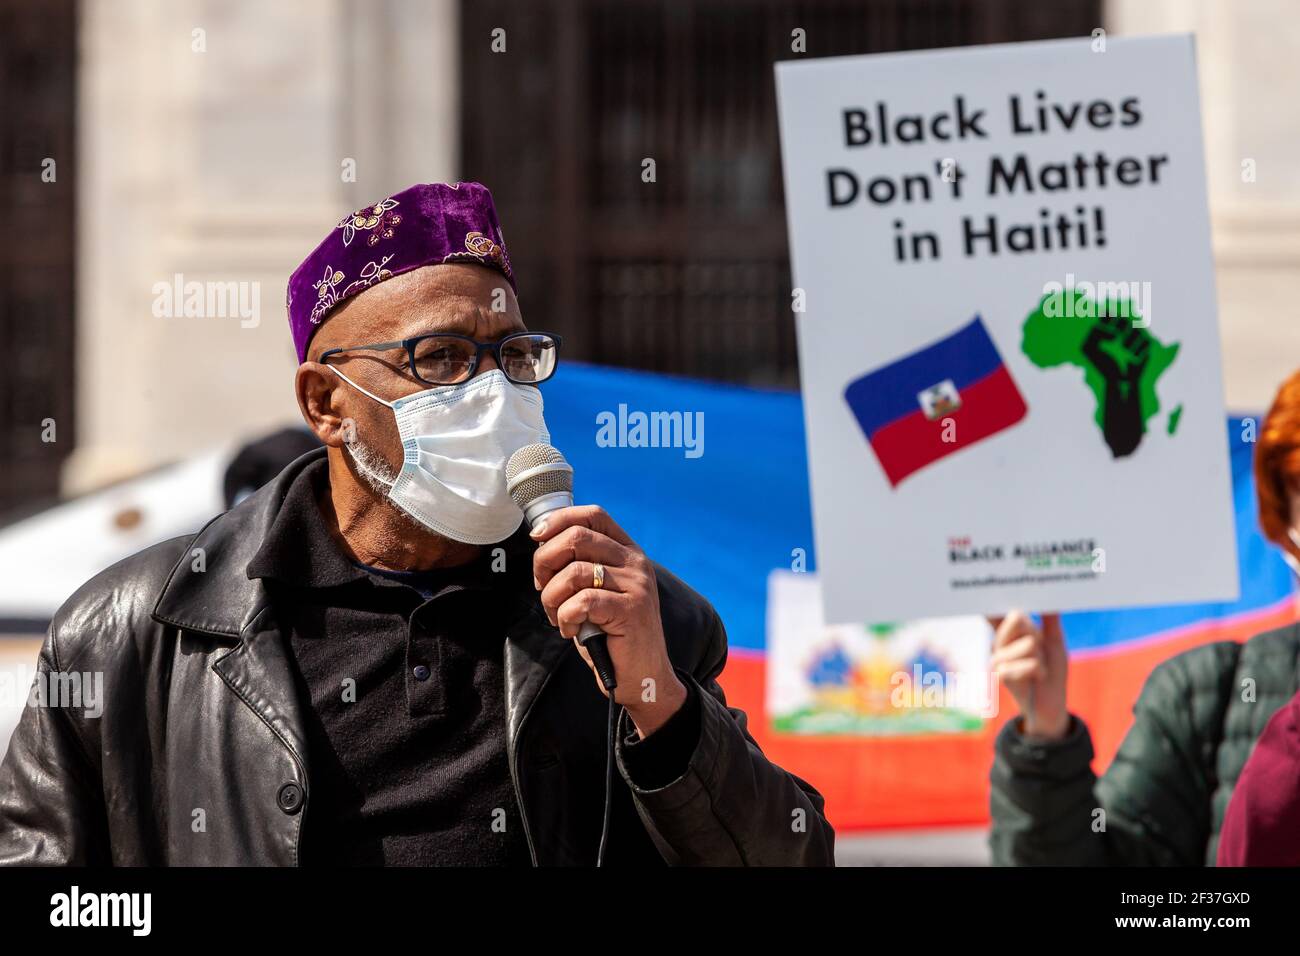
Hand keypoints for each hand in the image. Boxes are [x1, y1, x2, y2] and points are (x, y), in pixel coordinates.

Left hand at [531, 505, 687, 736]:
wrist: (642, 676)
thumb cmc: (611, 635)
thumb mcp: (597, 592)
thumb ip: (580, 566)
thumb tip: (541, 542)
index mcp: (628, 552)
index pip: (594, 515)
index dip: (559, 520)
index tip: (536, 537)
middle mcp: (636, 563)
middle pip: (577, 537)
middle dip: (545, 561)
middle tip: (542, 588)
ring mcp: (636, 585)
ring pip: (574, 571)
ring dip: (552, 597)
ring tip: (558, 616)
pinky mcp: (631, 610)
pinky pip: (581, 601)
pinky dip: (565, 617)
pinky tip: (571, 630)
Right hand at [989, 611, 1069, 740]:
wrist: (1051, 703)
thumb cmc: (1052, 670)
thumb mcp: (1055, 642)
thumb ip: (1050, 620)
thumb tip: (1050, 598)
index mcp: (1010, 631)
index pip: (996, 611)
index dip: (990, 598)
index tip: (986, 585)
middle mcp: (999, 641)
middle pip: (1017, 619)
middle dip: (1036, 631)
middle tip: (1038, 647)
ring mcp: (997, 658)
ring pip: (1027, 643)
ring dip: (1040, 657)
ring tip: (1040, 668)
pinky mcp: (1000, 675)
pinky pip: (1026, 664)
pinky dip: (1038, 670)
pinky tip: (1037, 677)